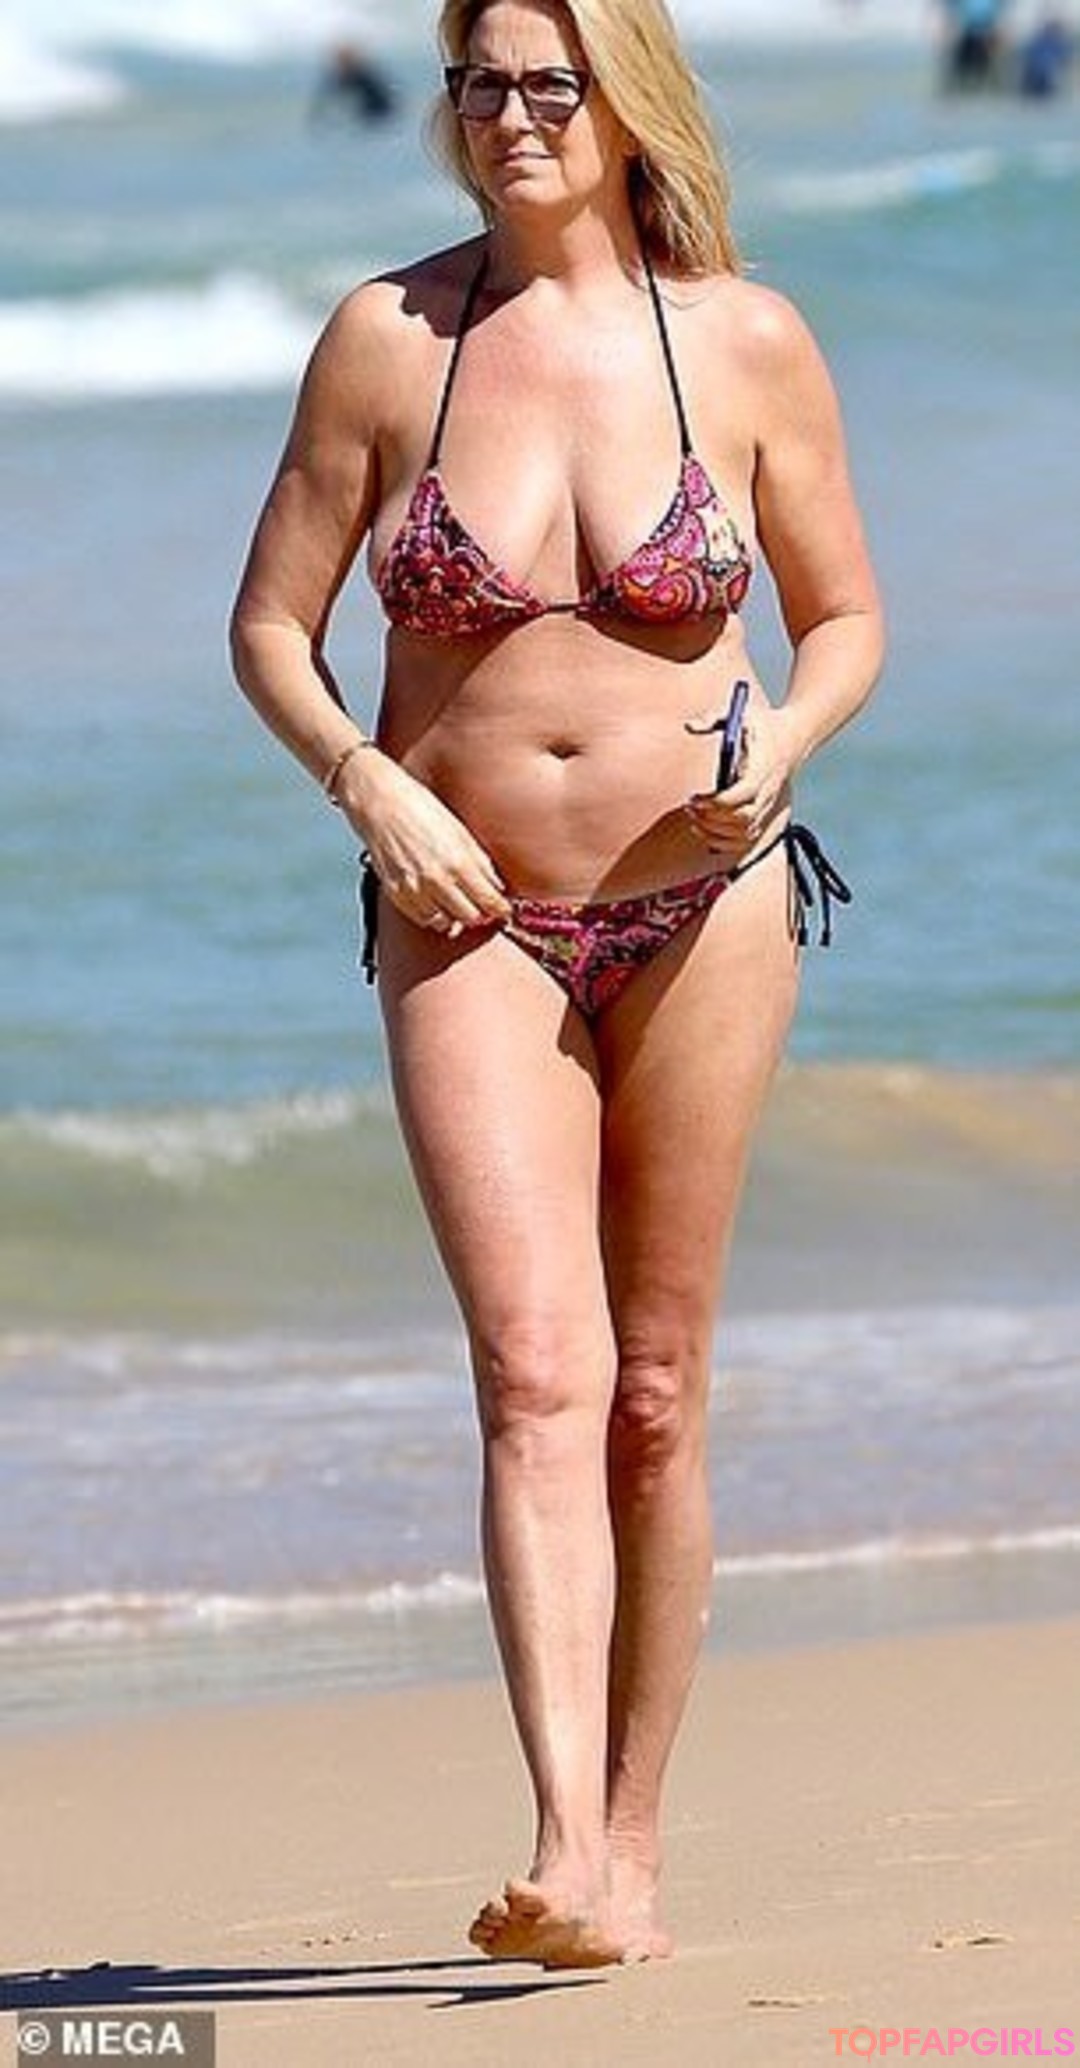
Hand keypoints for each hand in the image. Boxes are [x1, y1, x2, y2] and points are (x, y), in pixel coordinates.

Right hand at [342, 754, 510, 933]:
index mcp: (458, 862)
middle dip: (481, 914)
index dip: (500, 909)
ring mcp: (414, 889)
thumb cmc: (421, 809)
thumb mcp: (460, 831)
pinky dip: (433, 915)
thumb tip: (496, 886)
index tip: (504, 910)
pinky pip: (422, 918)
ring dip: (456, 917)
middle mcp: (436, 880)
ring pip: (445, 923)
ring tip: (458, 903)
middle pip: (470, 917)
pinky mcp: (396, 893)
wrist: (380, 803)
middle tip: (483, 907)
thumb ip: (480, 862)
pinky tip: (437, 902)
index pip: (489, 901)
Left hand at [684, 703, 800, 862]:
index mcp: (763, 770)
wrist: (795, 735)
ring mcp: (769, 806)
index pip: (743, 794)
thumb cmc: (764, 724)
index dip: (717, 802)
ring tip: (695, 819)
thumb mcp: (740, 714)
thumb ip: (713, 719)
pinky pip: (747, 840)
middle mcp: (769, 792)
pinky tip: (707, 832)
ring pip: (744, 833)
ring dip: (716, 832)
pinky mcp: (766, 814)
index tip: (695, 798)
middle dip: (712, 818)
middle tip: (691, 808)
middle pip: (742, 819)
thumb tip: (689, 726)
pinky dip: (726, 843)